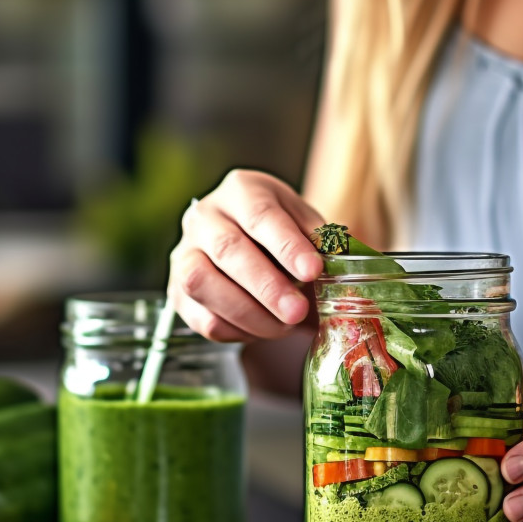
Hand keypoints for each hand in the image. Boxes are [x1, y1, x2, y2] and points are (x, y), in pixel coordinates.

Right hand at [169, 170, 325, 341]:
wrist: (249, 247)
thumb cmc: (282, 235)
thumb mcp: (306, 225)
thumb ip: (322, 240)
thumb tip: (346, 260)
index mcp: (240, 190)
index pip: (260, 214)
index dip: (287, 245)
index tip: (313, 271)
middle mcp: (204, 216)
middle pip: (228, 249)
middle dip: (267, 286)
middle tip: (297, 311)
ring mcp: (184, 254)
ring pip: (203, 283)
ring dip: (248, 312)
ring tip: (284, 326)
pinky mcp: (176, 292)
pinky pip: (201, 317)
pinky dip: (236, 330)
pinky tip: (262, 330)